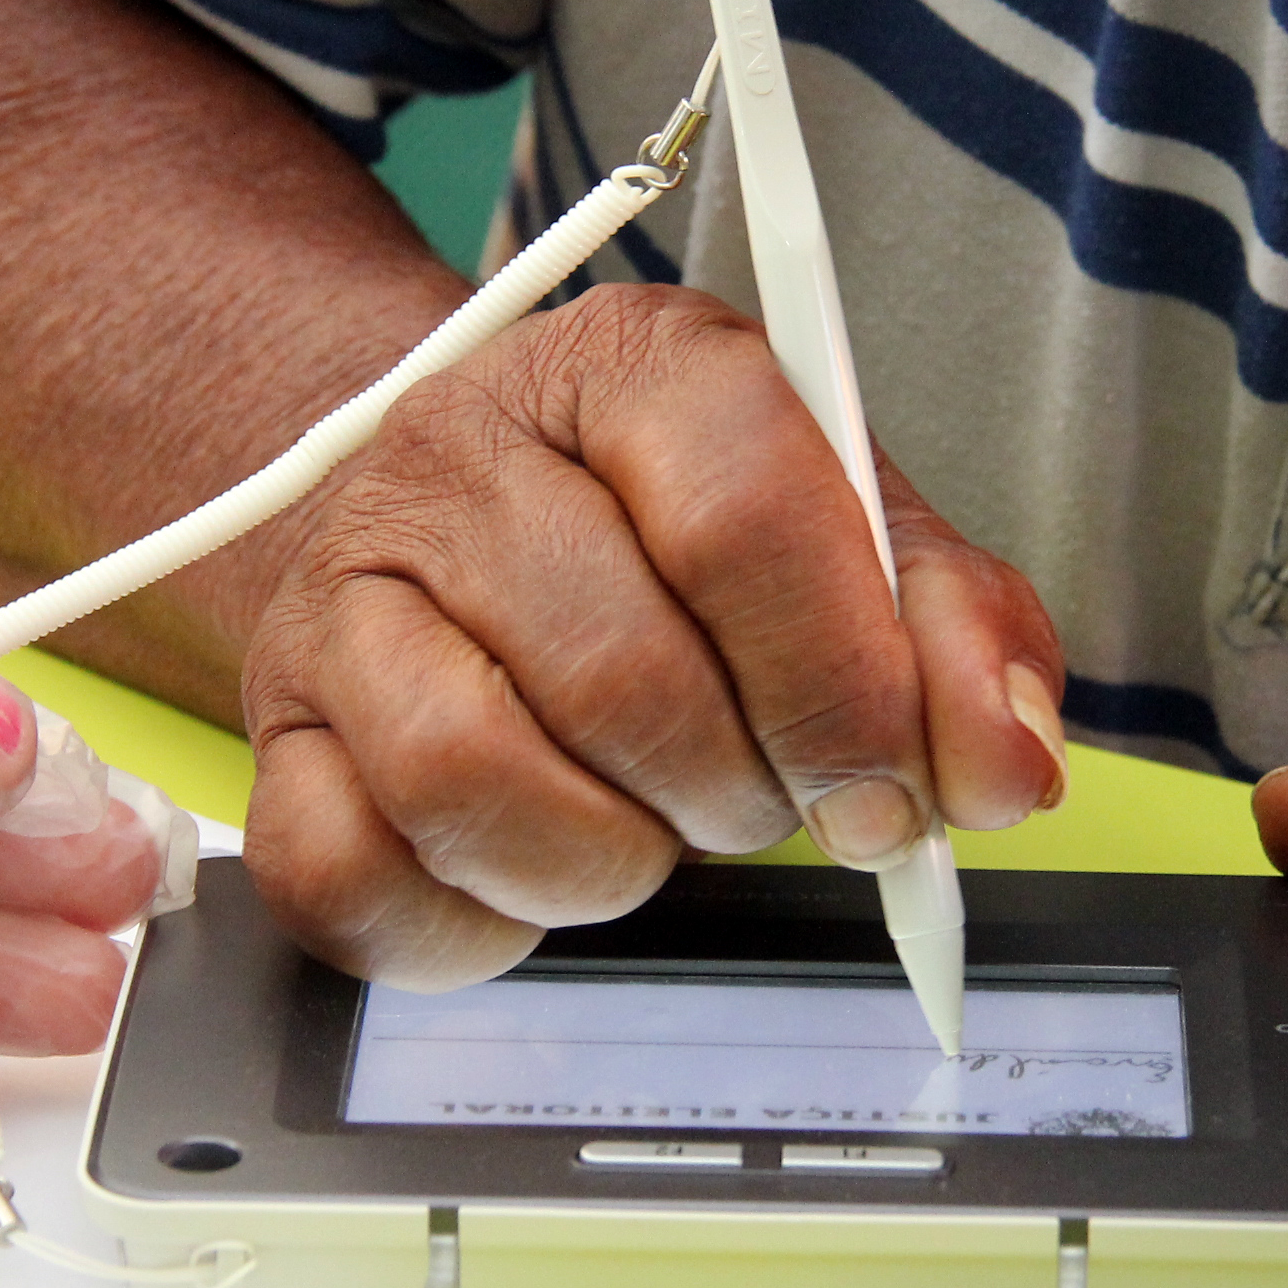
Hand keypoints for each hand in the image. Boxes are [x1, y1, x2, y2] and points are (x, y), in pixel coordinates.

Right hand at [239, 284, 1067, 986]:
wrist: (460, 523)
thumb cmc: (675, 539)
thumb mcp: (848, 538)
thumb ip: (956, 630)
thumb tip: (1007, 760)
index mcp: (633, 368)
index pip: (746, 512)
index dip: (843, 681)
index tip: (895, 781)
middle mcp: (463, 451)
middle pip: (624, 669)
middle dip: (739, 790)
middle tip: (770, 802)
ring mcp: (347, 590)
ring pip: (472, 775)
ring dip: (608, 858)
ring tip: (654, 828)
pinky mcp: (279, 729)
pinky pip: (347, 874)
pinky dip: (472, 920)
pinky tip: (536, 873)